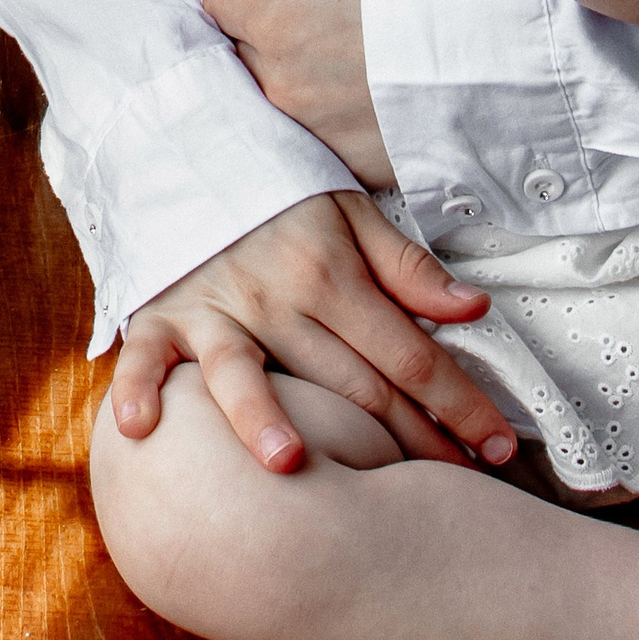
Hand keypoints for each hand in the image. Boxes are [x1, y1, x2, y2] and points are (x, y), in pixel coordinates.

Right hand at [106, 190, 515, 474]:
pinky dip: (140, 389)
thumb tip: (475, 310)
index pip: (409, 355)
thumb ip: (408, 268)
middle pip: (348, 386)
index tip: (498, 447)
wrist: (188, 149)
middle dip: (406, 442)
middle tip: (451, 491)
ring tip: (287, 463)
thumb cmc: (274, 193)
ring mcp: (214, 312)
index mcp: (330, 277)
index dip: (459, 404)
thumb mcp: (350, 212)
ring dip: (262, 417)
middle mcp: (274, 300)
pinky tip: (144, 429)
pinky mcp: (161, 317)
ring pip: (244, 373)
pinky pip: (147, 358)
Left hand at [203, 0, 391, 184]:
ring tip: (327, 57)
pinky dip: (318, 116)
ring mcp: (308, 128)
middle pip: (239, 50)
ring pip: (268, 95)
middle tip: (300, 15)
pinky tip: (350, 96)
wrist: (492, 61)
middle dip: (256, 31)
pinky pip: (308, 136)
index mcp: (271, 21)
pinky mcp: (341, 161)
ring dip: (283, 75)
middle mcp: (278, 81)